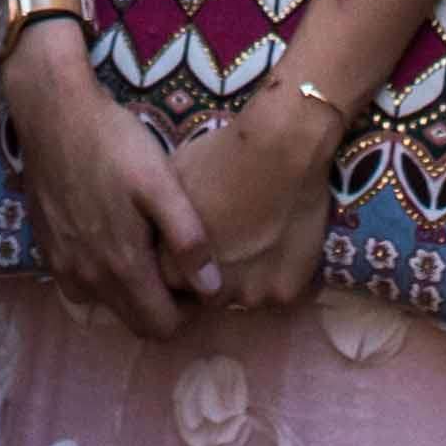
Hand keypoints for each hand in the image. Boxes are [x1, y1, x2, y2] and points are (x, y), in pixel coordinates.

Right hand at [0, 42, 210, 339]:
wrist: (53, 113)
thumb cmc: (113, 143)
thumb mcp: (160, 183)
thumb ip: (187, 239)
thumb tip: (212, 290)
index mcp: (121, 266)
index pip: (162, 328)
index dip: (189, 312)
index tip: (200, 280)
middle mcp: (88, 279)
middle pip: (135, 322)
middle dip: (164, 305)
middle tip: (180, 263)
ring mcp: (62, 267)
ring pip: (108, 305)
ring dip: (133, 292)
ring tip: (149, 247)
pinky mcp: (46, 251)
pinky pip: (82, 285)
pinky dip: (104, 276)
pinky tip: (114, 237)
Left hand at [170, 88, 345, 317]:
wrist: (282, 148)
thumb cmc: (220, 159)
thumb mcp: (172, 187)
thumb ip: (163, 225)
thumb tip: (159, 238)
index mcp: (175, 271)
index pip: (175, 282)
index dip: (186, 261)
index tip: (201, 237)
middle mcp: (211, 294)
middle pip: (211, 294)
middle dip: (218, 272)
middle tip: (234, 235)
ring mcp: (251, 296)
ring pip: (246, 294)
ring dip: (249, 275)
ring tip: (260, 235)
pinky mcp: (286, 294)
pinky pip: (277, 289)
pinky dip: (278, 271)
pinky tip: (281, 239)